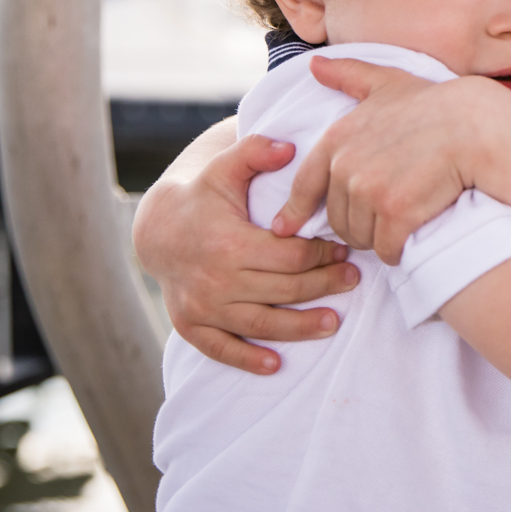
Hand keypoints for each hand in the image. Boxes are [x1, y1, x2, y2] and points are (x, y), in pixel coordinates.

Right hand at [132, 134, 359, 373]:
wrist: (157, 228)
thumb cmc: (203, 195)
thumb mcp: (225, 166)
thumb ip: (256, 151)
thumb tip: (289, 147)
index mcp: (228, 242)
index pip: (289, 257)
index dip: (321, 255)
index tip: (344, 249)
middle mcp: (214, 279)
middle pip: (283, 290)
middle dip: (323, 286)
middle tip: (353, 280)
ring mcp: (200, 306)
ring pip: (260, 324)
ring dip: (299, 328)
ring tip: (333, 322)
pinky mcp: (189, 325)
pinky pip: (221, 348)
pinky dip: (247, 359)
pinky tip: (276, 364)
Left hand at [282, 60, 510, 263]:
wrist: (477, 127)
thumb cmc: (437, 105)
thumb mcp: (389, 84)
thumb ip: (349, 75)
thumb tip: (314, 62)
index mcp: (337, 139)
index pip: (305, 186)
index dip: (297, 210)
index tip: (287, 229)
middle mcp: (345, 165)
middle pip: (338, 219)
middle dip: (357, 223)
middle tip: (385, 217)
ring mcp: (370, 190)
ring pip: (361, 237)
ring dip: (379, 238)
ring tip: (402, 223)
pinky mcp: (395, 212)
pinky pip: (387, 248)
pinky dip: (398, 250)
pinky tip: (413, 239)